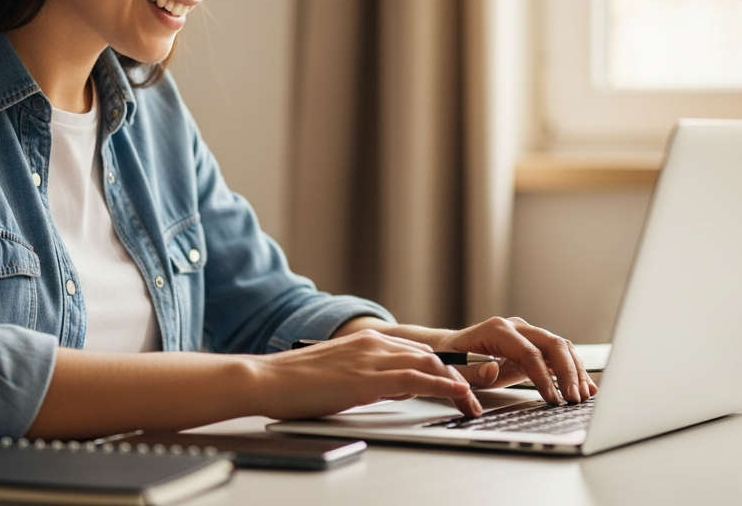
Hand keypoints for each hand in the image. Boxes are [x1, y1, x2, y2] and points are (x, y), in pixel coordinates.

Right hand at [254, 330, 481, 419]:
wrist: (266, 379)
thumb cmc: (296, 383)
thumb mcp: (342, 375)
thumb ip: (372, 377)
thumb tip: (398, 390)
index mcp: (368, 341)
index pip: (418, 351)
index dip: (444, 366)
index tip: (462, 381)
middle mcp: (374, 343)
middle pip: (430, 355)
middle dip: (458, 374)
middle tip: (475, 393)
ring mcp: (371, 358)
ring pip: (429, 364)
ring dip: (457, 383)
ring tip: (473, 401)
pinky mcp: (367, 378)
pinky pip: (416, 379)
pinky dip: (442, 386)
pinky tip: (457, 396)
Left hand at [434, 317, 596, 405]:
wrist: (449, 348)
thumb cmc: (451, 359)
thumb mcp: (454, 369)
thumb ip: (473, 371)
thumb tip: (493, 369)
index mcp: (498, 330)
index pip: (529, 352)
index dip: (543, 377)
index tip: (553, 399)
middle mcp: (516, 328)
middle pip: (552, 344)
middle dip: (568, 372)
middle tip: (574, 398)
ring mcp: (527, 334)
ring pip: (560, 347)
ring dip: (575, 371)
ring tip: (585, 395)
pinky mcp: (533, 345)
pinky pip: (558, 355)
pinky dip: (573, 370)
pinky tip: (585, 386)